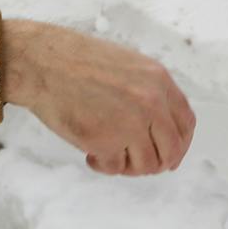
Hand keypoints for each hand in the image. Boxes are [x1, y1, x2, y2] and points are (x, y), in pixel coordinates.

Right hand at [0, 18, 196, 174]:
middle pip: (172, 150)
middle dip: (157, 163)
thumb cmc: (74, 60)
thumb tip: (159, 128)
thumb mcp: (125, 65)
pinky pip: (115, 168)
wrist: (41, 62)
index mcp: (158, 80)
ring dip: (127, 166)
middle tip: (135, 163)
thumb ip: (147, 91)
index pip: (186, 122)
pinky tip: (88, 152)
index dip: (180, 144)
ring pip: (146, 165)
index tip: (169, 154)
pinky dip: (102, 165)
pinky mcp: (106, 141)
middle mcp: (151, 103)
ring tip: (105, 152)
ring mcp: (131, 124)